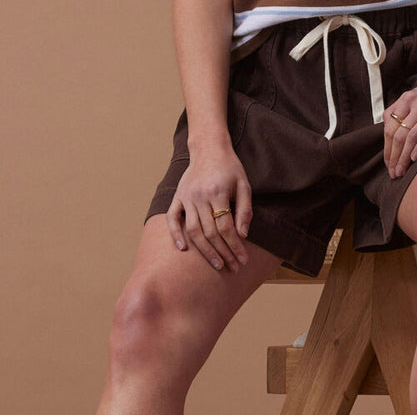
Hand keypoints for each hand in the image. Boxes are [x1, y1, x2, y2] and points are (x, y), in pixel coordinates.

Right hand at [167, 147, 252, 272]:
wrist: (209, 148)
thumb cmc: (230, 167)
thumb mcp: (244, 184)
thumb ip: (245, 209)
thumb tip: (243, 235)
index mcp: (218, 192)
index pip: (226, 227)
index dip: (235, 246)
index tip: (243, 260)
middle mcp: (200, 196)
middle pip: (210, 232)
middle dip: (223, 253)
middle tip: (232, 267)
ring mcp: (186, 197)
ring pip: (193, 230)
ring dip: (204, 251)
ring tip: (217, 264)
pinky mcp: (178, 196)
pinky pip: (172, 218)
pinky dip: (175, 234)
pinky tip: (183, 249)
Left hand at [384, 75, 416, 178]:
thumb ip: (406, 110)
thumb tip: (392, 134)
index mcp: (408, 98)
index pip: (389, 125)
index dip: (387, 146)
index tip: (388, 162)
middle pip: (398, 133)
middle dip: (393, 156)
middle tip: (393, 172)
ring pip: (411, 135)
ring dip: (404, 156)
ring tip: (401, 171)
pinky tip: (415, 159)